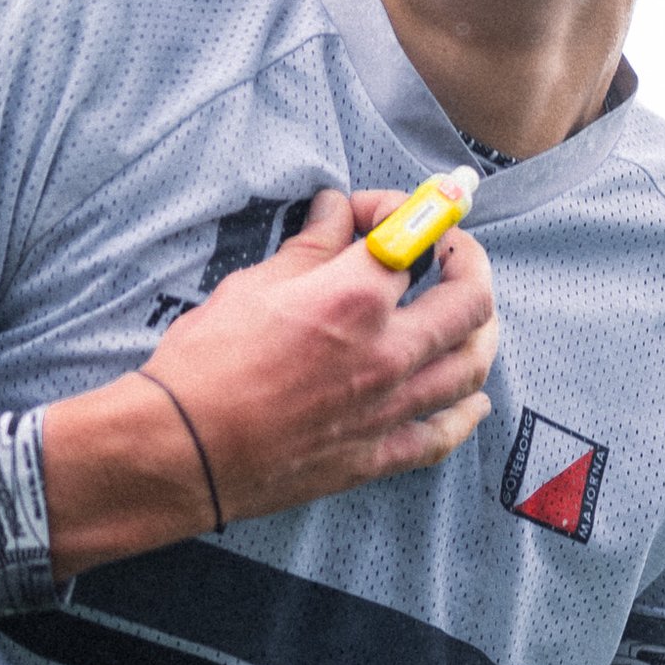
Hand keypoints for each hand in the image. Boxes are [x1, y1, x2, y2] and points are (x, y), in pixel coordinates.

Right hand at [41, 189, 497, 573]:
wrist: (183, 450)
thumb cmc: (206, 363)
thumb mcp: (254, 285)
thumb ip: (310, 248)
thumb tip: (336, 211)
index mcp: (355, 298)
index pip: (413, 235)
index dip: (415, 210)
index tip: (409, 207)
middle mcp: (386, 352)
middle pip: (469, 300)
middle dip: (469, 263)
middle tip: (453, 253)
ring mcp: (388, 407)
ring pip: (472, 366)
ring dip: (481, 332)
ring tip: (472, 317)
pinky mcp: (377, 456)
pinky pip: (443, 434)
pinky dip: (466, 412)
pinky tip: (472, 398)